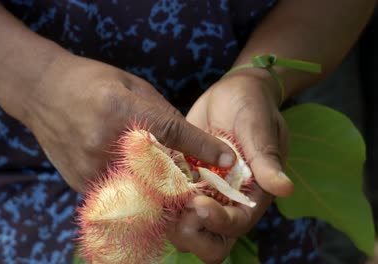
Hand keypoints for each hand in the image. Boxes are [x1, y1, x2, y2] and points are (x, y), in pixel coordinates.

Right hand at [17, 53, 235, 192]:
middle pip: (159, 172)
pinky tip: (136, 178)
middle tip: (196, 180)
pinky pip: (119, 192)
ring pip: (140, 190)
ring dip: (159, 188)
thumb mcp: (131, 86)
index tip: (227, 159)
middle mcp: (105, 142)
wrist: (42, 93)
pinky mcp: (81, 182)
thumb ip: (161, 115)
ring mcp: (90, 166)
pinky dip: (135, 189)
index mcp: (120, 110)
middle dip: (182, 178)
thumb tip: (190, 142)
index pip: (171, 132)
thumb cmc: (91, 82)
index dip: (203, 147)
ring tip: (166, 181)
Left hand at [167, 72, 294, 262]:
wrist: (232, 93)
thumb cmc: (252, 106)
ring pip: (187, 229)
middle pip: (211, 242)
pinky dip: (160, 203)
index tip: (199, 203)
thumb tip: (286, 188)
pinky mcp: (185, 183)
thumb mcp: (258, 128)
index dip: (217, 221)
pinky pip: (171, 205)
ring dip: (172, 221)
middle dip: (193, 234)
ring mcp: (205, 194)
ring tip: (162, 195)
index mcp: (252, 195)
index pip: (236, 224)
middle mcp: (228, 202)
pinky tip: (150, 186)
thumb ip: (266, 159)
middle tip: (180, 209)